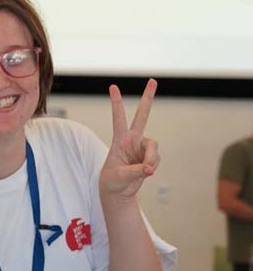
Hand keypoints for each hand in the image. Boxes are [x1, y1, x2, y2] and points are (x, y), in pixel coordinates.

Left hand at [100, 79, 159, 198]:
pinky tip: (145, 172)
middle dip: (147, 98)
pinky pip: (156, 159)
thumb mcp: (119, 176)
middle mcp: (132, 139)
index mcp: (119, 140)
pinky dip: (153, 166)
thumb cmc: (113, 181)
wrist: (118, 191)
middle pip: (142, 115)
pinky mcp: (150, 156)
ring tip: (144, 171)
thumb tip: (150, 168)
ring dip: (151, 160)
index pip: (118, 118)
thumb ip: (135, 171)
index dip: (117, 103)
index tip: (113, 86)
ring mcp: (142, 147)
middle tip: (152, 80)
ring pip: (154, 148)